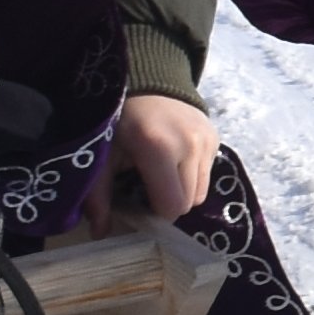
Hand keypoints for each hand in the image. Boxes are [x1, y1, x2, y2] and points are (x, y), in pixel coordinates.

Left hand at [100, 95, 223, 226]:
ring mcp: (206, 140)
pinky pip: (207, 173)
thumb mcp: (102, 156)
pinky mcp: (215, 137)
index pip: (173, 206)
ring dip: (183, 190)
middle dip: (169, 202)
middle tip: (148, 188)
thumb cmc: (119, 120)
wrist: (146, 81)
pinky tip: (174, 160)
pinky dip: (192, 175)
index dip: (156, 212)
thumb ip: (98, 195)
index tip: (139, 202)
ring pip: (202, 191)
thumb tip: (99, 233)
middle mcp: (189, 145)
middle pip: (190, 202)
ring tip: (162, 174)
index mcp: (158, 149)